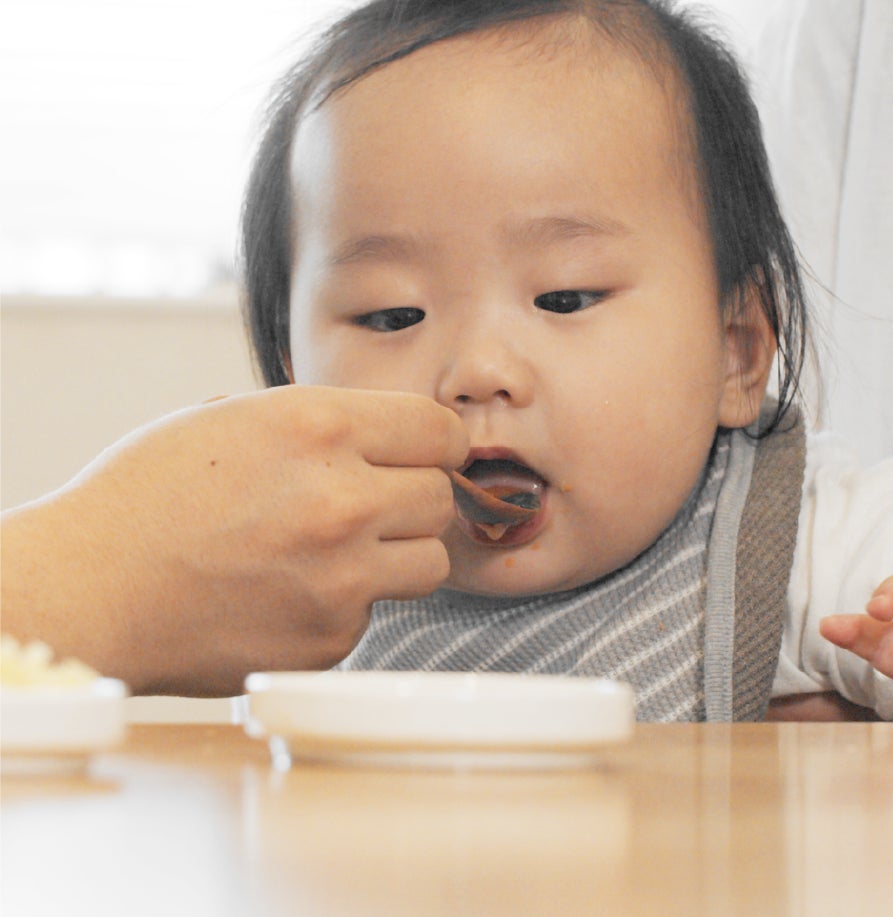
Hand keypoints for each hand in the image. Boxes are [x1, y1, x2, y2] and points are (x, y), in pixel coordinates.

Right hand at [1, 385, 467, 695]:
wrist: (87, 590)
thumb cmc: (147, 497)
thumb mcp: (232, 420)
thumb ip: (319, 424)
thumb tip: (389, 435)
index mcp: (318, 427)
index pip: (440, 430)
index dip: (433, 445)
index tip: (421, 458)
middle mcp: (342, 499)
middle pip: (441, 498)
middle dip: (411, 500)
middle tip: (365, 509)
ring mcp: (341, 576)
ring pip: (430, 562)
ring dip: (397, 555)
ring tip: (336, 553)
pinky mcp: (331, 637)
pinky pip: (375, 613)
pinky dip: (346, 605)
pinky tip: (288, 595)